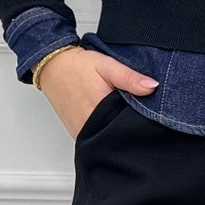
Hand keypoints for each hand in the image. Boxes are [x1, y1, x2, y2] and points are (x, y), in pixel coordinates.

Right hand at [34, 45, 157, 138]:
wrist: (52, 66)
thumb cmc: (77, 66)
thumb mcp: (107, 66)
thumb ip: (130, 78)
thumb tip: (153, 87)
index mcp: (99, 110)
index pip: (129, 126)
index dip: (141, 121)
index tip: (148, 114)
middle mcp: (89, 126)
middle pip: (119, 135)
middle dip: (129, 127)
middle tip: (134, 113)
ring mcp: (82, 132)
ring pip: (107, 139)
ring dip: (116, 130)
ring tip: (120, 116)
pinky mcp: (77, 134)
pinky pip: (95, 138)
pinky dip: (104, 131)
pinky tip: (108, 120)